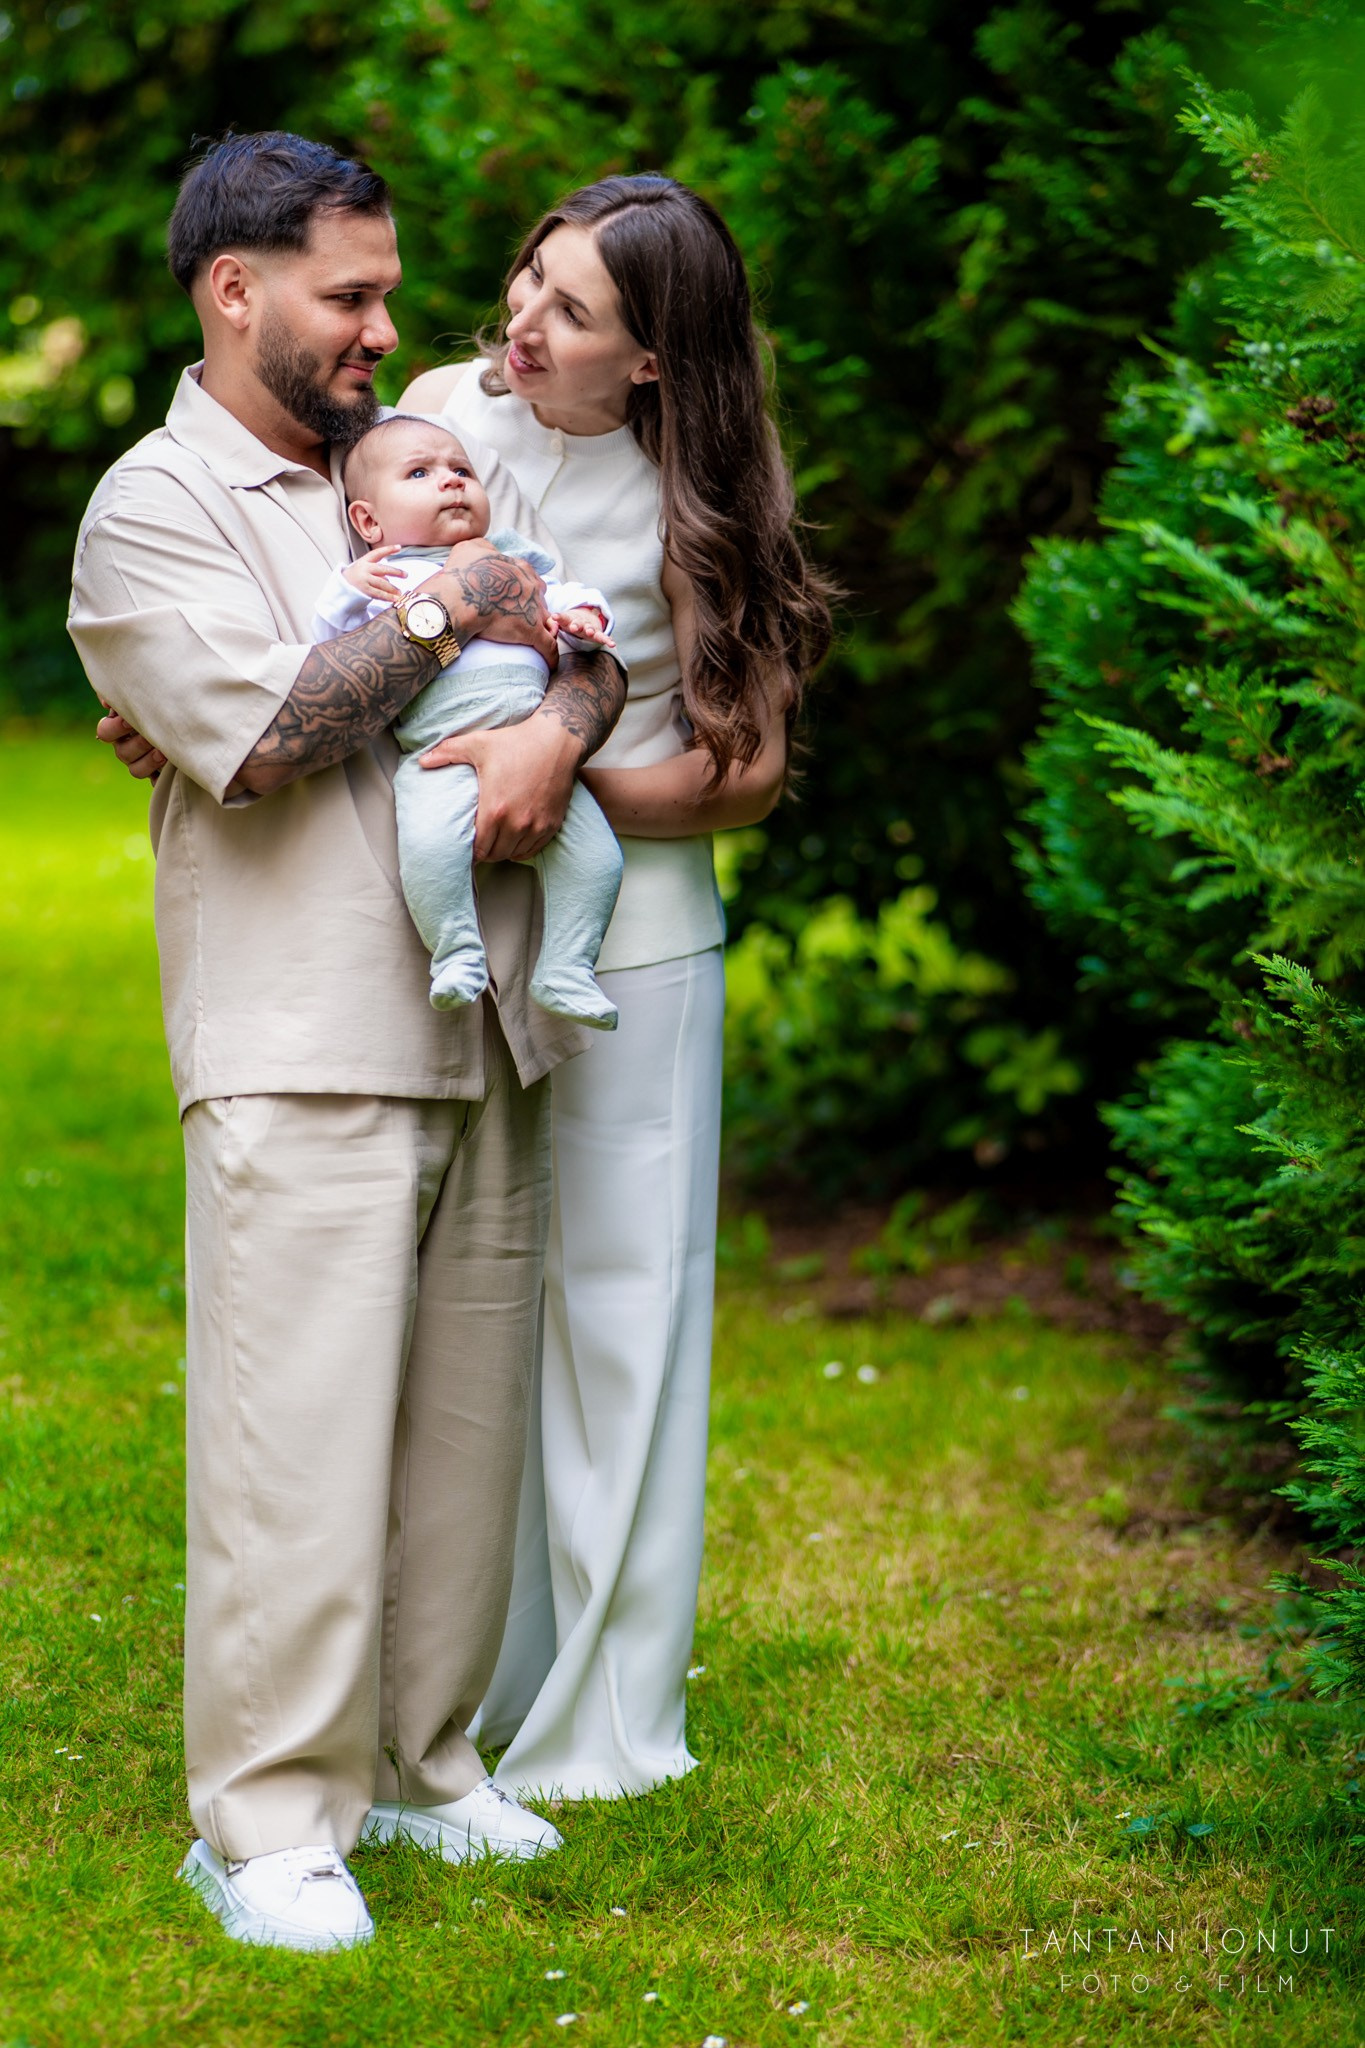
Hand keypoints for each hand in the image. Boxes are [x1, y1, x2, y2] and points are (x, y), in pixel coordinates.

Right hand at [96, 699, 164, 780]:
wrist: (187, 716)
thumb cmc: (161, 700)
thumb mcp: (145, 692)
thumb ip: (123, 693)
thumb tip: (107, 701)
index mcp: (118, 728)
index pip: (104, 732)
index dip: (114, 728)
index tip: (128, 720)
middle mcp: (126, 747)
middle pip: (122, 753)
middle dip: (137, 744)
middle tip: (149, 736)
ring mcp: (140, 762)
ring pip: (135, 770)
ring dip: (149, 761)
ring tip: (164, 752)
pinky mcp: (157, 773)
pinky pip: (153, 780)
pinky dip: (160, 775)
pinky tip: (170, 766)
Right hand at [343, 544, 403, 602]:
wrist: (341, 587)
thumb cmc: (356, 577)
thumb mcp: (364, 569)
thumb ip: (377, 571)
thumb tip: (390, 578)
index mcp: (364, 561)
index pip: (377, 553)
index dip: (388, 549)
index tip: (399, 547)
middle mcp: (364, 569)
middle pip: (383, 569)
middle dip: (396, 572)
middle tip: (406, 575)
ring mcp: (364, 579)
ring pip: (382, 583)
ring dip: (393, 588)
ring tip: (400, 592)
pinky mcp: (364, 590)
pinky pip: (378, 594)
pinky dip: (387, 597)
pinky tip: (394, 599)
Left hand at [418, 714, 579, 860]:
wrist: (557, 741)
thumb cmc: (516, 742)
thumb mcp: (478, 744)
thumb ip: (447, 752)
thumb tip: (422, 761)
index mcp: (495, 809)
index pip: (479, 849)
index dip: (471, 850)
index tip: (468, 843)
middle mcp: (517, 823)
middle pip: (496, 855)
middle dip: (486, 851)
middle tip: (481, 842)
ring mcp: (536, 826)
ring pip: (514, 854)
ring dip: (504, 850)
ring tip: (497, 840)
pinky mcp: (552, 824)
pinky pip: (533, 849)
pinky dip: (523, 848)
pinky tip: (516, 839)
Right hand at [437, 549, 554, 662]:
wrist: (459, 598)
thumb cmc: (461, 573)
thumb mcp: (470, 548)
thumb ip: (482, 547)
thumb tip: (487, 550)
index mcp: (519, 568)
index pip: (529, 577)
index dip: (523, 588)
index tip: (515, 597)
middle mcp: (532, 586)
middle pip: (540, 599)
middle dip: (534, 607)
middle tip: (522, 617)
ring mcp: (534, 610)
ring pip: (547, 622)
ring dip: (544, 629)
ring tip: (536, 640)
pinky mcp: (532, 633)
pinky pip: (549, 647)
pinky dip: (551, 656)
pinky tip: (550, 664)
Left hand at [548, 606, 614, 648]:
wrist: (587, 617)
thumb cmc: (571, 622)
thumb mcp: (562, 620)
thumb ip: (555, 621)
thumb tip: (540, 623)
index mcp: (570, 620)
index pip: (565, 618)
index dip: (560, 618)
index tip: (555, 616)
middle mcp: (581, 623)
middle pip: (578, 624)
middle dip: (576, 625)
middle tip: (573, 627)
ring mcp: (590, 628)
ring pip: (590, 629)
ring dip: (590, 631)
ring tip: (590, 633)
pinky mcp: (598, 634)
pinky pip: (603, 637)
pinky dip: (608, 640)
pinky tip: (612, 644)